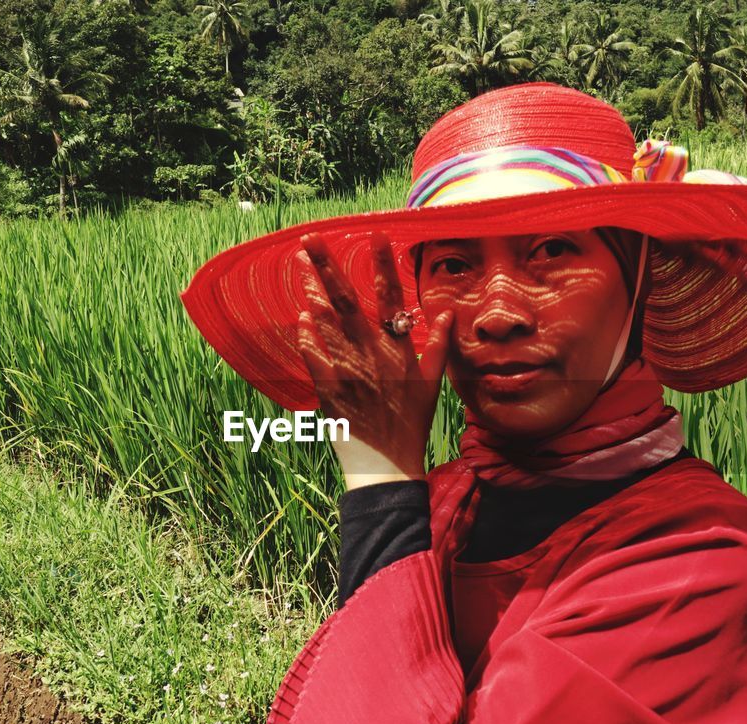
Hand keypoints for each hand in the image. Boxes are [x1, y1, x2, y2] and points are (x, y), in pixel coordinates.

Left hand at [295, 231, 452, 490]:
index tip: (375, 234)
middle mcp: (372, 354)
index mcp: (398, 350)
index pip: (391, 298)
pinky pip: (314, 357)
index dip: (383, 265)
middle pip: (347, 302)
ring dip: (311, 291)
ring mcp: (348, 371)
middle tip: (310, 239)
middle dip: (328, 267)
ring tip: (299, 265)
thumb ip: (438, 345)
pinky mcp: (329, 389)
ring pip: (325, 323)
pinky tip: (300, 317)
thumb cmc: (411, 424)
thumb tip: (447, 312)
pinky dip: (307, 337)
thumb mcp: (432, 384)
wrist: (387, 465)